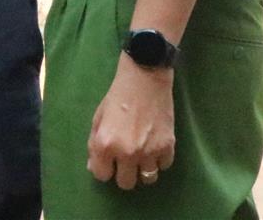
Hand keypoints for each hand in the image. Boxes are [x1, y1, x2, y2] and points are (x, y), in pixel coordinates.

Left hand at [88, 57, 176, 189]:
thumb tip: (94, 167)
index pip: (102, 176)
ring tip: (141, 155)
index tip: (108, 161)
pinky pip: (164, 167)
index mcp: (105, 144)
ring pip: (147, 179)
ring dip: (143, 170)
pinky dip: (159, 160)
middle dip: (123, 173)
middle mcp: (127, 153)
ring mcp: (149, 152)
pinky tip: (154, 146)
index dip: (104, 168)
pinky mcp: (168, 147)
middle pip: (126, 183)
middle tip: (125, 160)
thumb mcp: (98, 118)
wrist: (145, 79)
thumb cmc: (116, 96)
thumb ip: (94, 144)